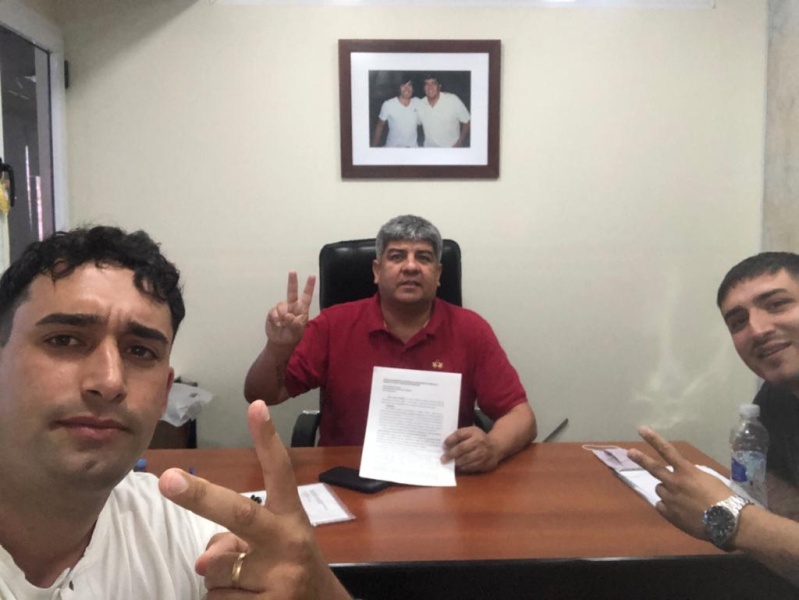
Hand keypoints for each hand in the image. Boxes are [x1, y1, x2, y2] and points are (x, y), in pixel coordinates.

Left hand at [159, 401, 349, 599]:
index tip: (256, 406)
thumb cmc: (290, 571)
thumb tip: (203, 561)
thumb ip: (238, 542)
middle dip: (200, 496)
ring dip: (218, 582)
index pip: (280, 473)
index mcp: (291, 520)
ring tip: (249, 587)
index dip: (268, 440)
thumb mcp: (275, 548)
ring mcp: (280, 579)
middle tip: (167, 480)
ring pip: (214, 571)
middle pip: (240, 514)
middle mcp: (288, 543)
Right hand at [266, 272, 315, 347]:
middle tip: (292, 271)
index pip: (307, 296)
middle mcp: (292, 306)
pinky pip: (274, 312)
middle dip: (292, 281)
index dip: (309, 286)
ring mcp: (282, 308)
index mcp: (302, 309)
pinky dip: (276, 319)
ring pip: (281, 305)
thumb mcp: (297, 331)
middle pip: (292, 292)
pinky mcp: (273, 312)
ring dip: (283, 315)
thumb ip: (295, 323)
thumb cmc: (293, 335)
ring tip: (284, 324)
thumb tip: (288, 315)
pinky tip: (278, 324)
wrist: (281, 342)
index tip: (312, 276)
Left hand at [441, 427, 500, 472]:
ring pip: (466, 459)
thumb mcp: (471, 432)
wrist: (496, 446)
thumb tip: (446, 445)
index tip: (443, 446)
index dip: (450, 440)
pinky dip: (463, 467)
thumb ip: (459, 436)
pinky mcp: (485, 463)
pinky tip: (458, 466)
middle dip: (451, 454)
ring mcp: (483, 453)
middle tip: (442, 459)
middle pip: (462, 448)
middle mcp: (479, 442)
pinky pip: (471, 467)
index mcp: (474, 432)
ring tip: (449, 463)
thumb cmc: (479, 438)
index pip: (459, 434)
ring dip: (456, 462)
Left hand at [627, 426, 733, 540]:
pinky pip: (662, 506)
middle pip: (653, 468)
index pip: (667, 451)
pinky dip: (667, 507)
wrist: (728, 522)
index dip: (653, 439)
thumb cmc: (724, 498)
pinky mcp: (669, 514)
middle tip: (630, 452)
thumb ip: (691, 476)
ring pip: (660, 490)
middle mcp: (674, 483)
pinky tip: (679, 511)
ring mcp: (670, 499)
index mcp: (686, 471)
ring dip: (666, 491)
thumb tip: (683, 478)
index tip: (642, 430)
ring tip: (682, 499)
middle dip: (641, 459)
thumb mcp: (708, 480)